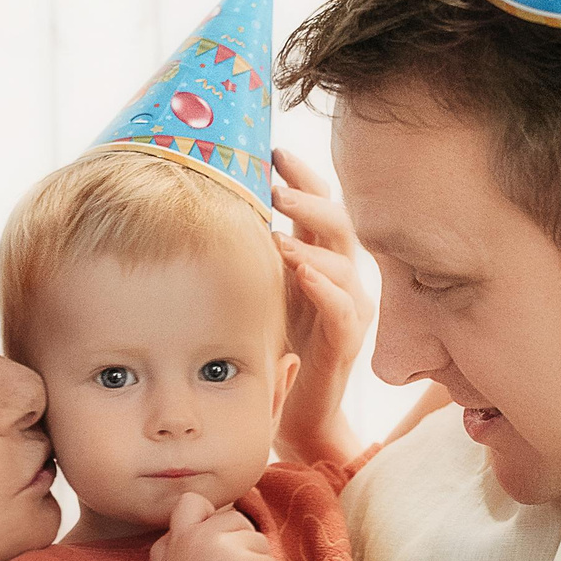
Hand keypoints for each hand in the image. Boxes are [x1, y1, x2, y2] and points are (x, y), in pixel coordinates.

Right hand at [150, 491, 287, 560]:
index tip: (218, 534)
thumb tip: (186, 531)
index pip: (193, 501)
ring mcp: (226, 547)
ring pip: (258, 540)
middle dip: (242, 540)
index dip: (210, 513)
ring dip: (259, 559)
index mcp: (179, 536)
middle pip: (235, 518)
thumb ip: (172, 545)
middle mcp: (201, 535)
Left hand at [271, 147, 372, 465]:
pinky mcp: (346, 344)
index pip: (319, 204)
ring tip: (280, 228)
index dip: (301, 174)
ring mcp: (349, 309)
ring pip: (345, 262)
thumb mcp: (259, 286)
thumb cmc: (273, 345)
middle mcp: (341, 277)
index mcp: (319, 258)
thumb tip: (211, 201)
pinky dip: (325, 289)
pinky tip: (304, 274)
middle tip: (276, 181)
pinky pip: (343, 310)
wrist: (296, 411)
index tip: (273, 149)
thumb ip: (250, 248)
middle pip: (339, 222)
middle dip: (309, 197)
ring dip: (312, 241)